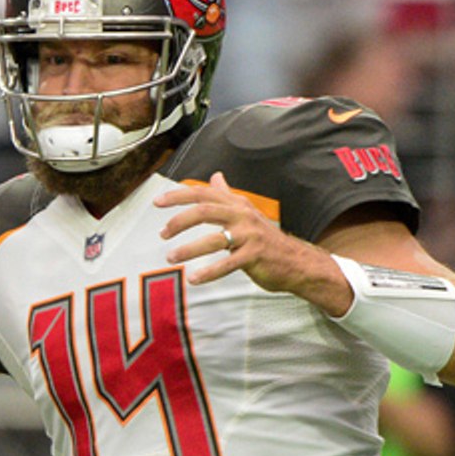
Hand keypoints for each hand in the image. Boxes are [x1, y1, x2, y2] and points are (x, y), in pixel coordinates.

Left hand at [155, 172, 341, 304]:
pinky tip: (194, 278)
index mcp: (237, 204)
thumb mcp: (247, 213)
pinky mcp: (254, 256)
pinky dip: (209, 272)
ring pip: (213, 238)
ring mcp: (249, 236)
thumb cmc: (266, 239)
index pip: (203, 193)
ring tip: (171, 257)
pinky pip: (227, 264)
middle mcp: (242, 216)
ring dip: (188, 248)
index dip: (179, 196)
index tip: (157, 201)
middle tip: (162, 233)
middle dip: (179, 220)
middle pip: (204, 211)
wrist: (297, 262)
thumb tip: (215, 177)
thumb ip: (228, 196)